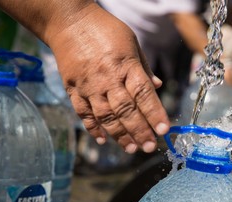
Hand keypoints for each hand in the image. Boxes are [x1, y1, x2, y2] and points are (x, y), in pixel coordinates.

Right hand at [47, 4, 169, 152]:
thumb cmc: (104, 29)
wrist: (68, 21)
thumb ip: (143, 67)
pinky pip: (83, 112)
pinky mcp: (73, 89)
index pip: (144, 94)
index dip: (155, 113)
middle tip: (149, 146)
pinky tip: (101, 140)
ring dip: (119, 135)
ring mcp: (89, 85)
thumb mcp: (131, 42)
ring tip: (131, 149)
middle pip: (126, 110)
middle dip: (139, 131)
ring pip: (105, 116)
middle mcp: (107, 78)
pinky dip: (92, 128)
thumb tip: (158, 87)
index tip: (163, 130)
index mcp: (126, 65)